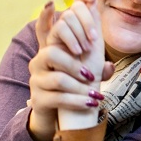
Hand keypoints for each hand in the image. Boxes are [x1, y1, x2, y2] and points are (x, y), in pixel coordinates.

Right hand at [25, 0, 111, 140]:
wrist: (62, 113)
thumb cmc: (76, 82)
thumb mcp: (87, 63)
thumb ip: (93, 49)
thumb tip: (103, 40)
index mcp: (51, 46)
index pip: (58, 27)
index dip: (76, 30)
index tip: (92, 41)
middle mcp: (39, 61)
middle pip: (52, 53)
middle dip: (75, 64)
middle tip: (91, 76)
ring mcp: (36, 81)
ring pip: (58, 79)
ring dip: (81, 88)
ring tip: (95, 94)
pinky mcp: (39, 100)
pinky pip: (59, 99)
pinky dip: (78, 101)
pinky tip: (91, 103)